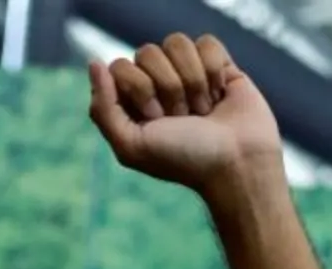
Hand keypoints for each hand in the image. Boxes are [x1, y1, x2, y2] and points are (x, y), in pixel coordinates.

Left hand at [87, 35, 280, 198]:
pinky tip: (220, 95)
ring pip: (177, 43)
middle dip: (168, 89)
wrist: (237, 163)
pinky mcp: (218, 64)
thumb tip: (94, 63)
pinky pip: (206, 43)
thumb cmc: (184, 160)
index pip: (120, 66)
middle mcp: (157, 83)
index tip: (157, 119)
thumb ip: (103, 109)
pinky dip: (214, 71)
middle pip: (147, 52)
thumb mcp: (131, 145)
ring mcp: (187, 71)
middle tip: (183, 118)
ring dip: (192, 82)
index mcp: (131, 101)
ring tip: (203, 110)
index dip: (139, 90)